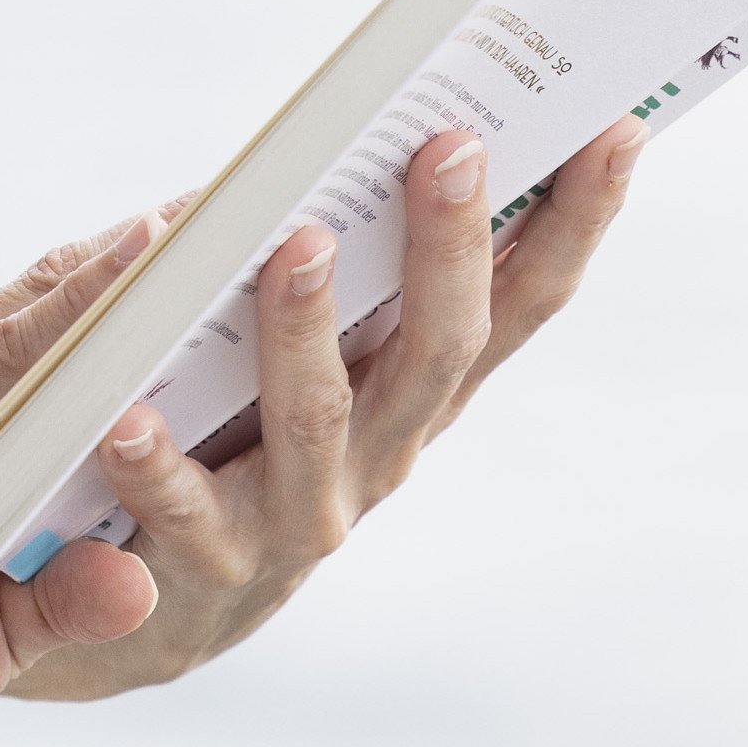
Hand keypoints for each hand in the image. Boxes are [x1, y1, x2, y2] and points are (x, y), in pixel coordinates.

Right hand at [0, 219, 169, 746]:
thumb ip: (61, 598)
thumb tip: (140, 580)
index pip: (44, 342)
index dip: (122, 289)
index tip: (213, 245)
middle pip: (47, 306)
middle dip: (145, 256)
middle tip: (250, 199)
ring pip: (33, 318)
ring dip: (128, 266)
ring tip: (220, 213)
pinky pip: (0, 370)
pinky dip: (71, 313)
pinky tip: (137, 266)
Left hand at [9, 114, 641, 700]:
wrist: (155, 615)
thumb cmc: (232, 436)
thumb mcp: (310, 350)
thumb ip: (337, 261)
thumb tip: (354, 133)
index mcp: (418, 390)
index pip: (521, 302)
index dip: (577, 223)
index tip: (618, 131)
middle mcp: (384, 453)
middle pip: (441, 349)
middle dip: (452, 246)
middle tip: (453, 146)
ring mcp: (305, 515)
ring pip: (318, 418)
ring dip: (308, 329)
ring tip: (297, 246)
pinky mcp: (209, 566)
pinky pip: (184, 509)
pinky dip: (158, 463)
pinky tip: (129, 415)